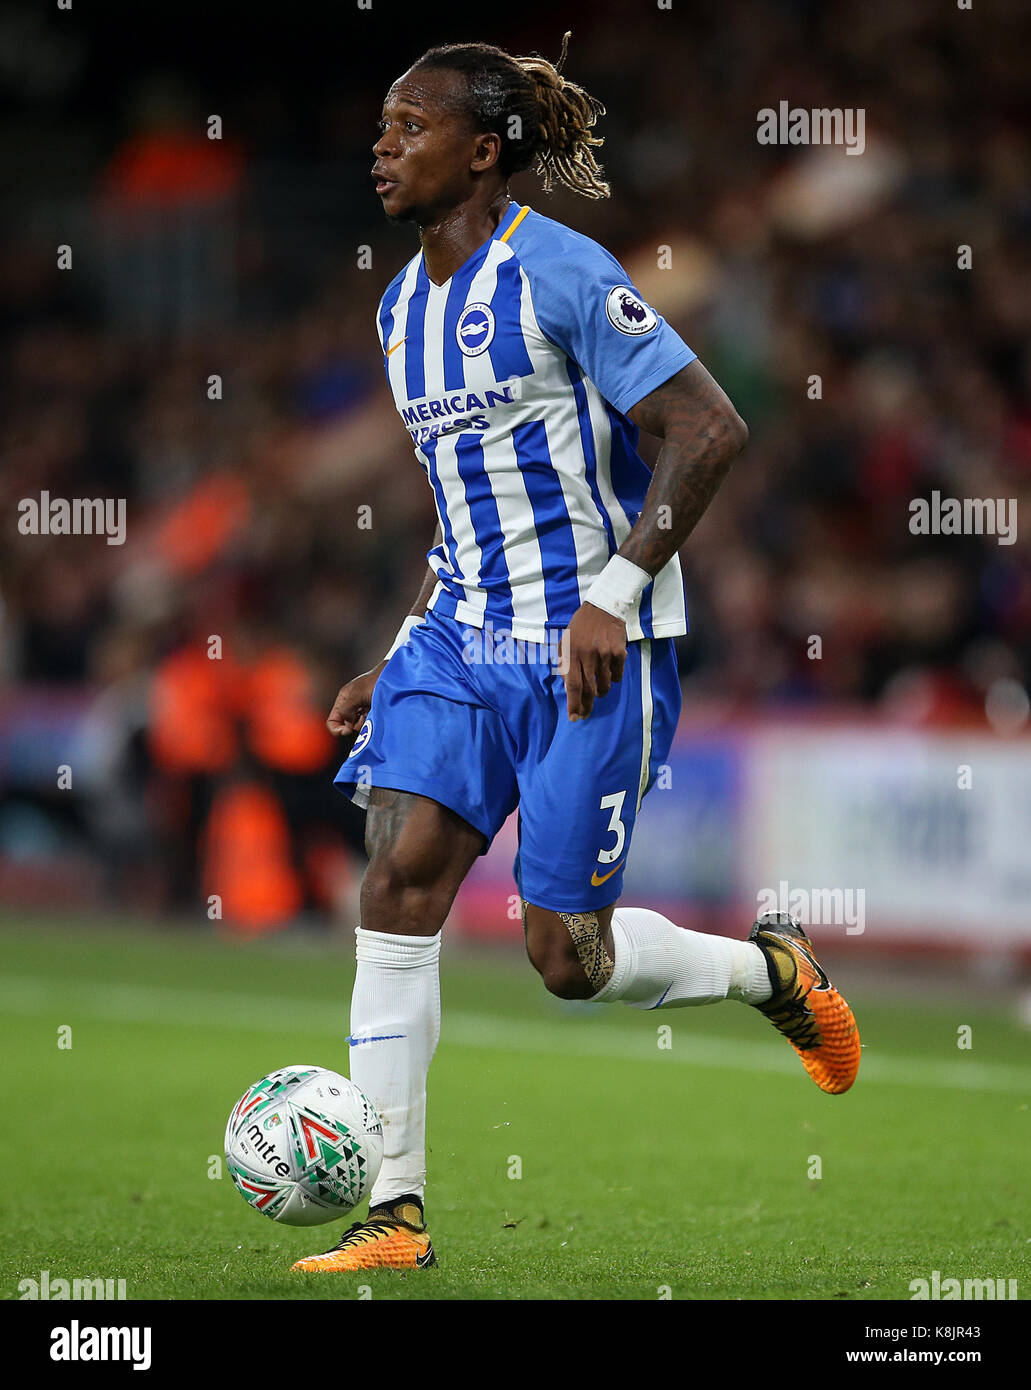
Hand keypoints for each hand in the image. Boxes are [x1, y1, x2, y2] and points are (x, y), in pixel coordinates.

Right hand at [327, 662, 386, 736]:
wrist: (396, 677)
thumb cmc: (376, 681)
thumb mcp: (357, 695)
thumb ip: (346, 710)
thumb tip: (346, 725)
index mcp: (344, 699)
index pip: (333, 721)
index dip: (337, 729)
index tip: (347, 732)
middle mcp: (352, 706)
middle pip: (346, 726)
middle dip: (353, 729)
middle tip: (362, 724)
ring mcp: (364, 710)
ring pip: (358, 727)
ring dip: (364, 727)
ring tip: (372, 718)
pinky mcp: (375, 713)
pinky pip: (369, 725)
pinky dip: (372, 725)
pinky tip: (377, 719)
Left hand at [559, 603, 626, 720]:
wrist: (604, 606)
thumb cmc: (581, 626)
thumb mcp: (566, 640)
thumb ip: (565, 662)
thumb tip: (568, 686)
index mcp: (572, 652)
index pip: (573, 685)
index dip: (574, 703)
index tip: (574, 717)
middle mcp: (588, 655)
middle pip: (588, 689)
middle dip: (586, 706)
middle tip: (585, 715)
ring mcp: (605, 654)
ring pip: (604, 686)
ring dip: (600, 692)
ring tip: (597, 690)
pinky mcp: (619, 652)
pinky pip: (617, 676)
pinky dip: (612, 679)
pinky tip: (609, 673)